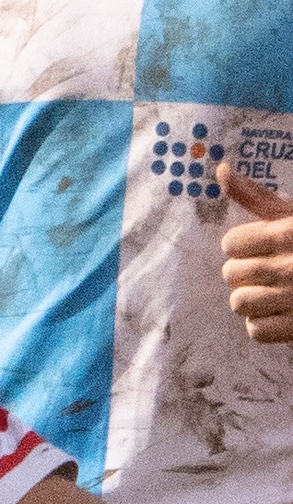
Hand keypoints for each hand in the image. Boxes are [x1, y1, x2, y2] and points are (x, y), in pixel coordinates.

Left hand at [220, 168, 292, 343]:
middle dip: (245, 270)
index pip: (231, 244)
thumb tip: (220, 170)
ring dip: (251, 297)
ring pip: (239, 302)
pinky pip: (255, 330)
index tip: (259, 244)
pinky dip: (263, 321)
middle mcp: (289, 266)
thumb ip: (256, 196)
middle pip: (231, 274)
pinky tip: (280, 308)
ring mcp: (292, 300)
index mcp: (288, 234)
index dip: (242, 244)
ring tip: (273, 288)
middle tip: (269, 267)